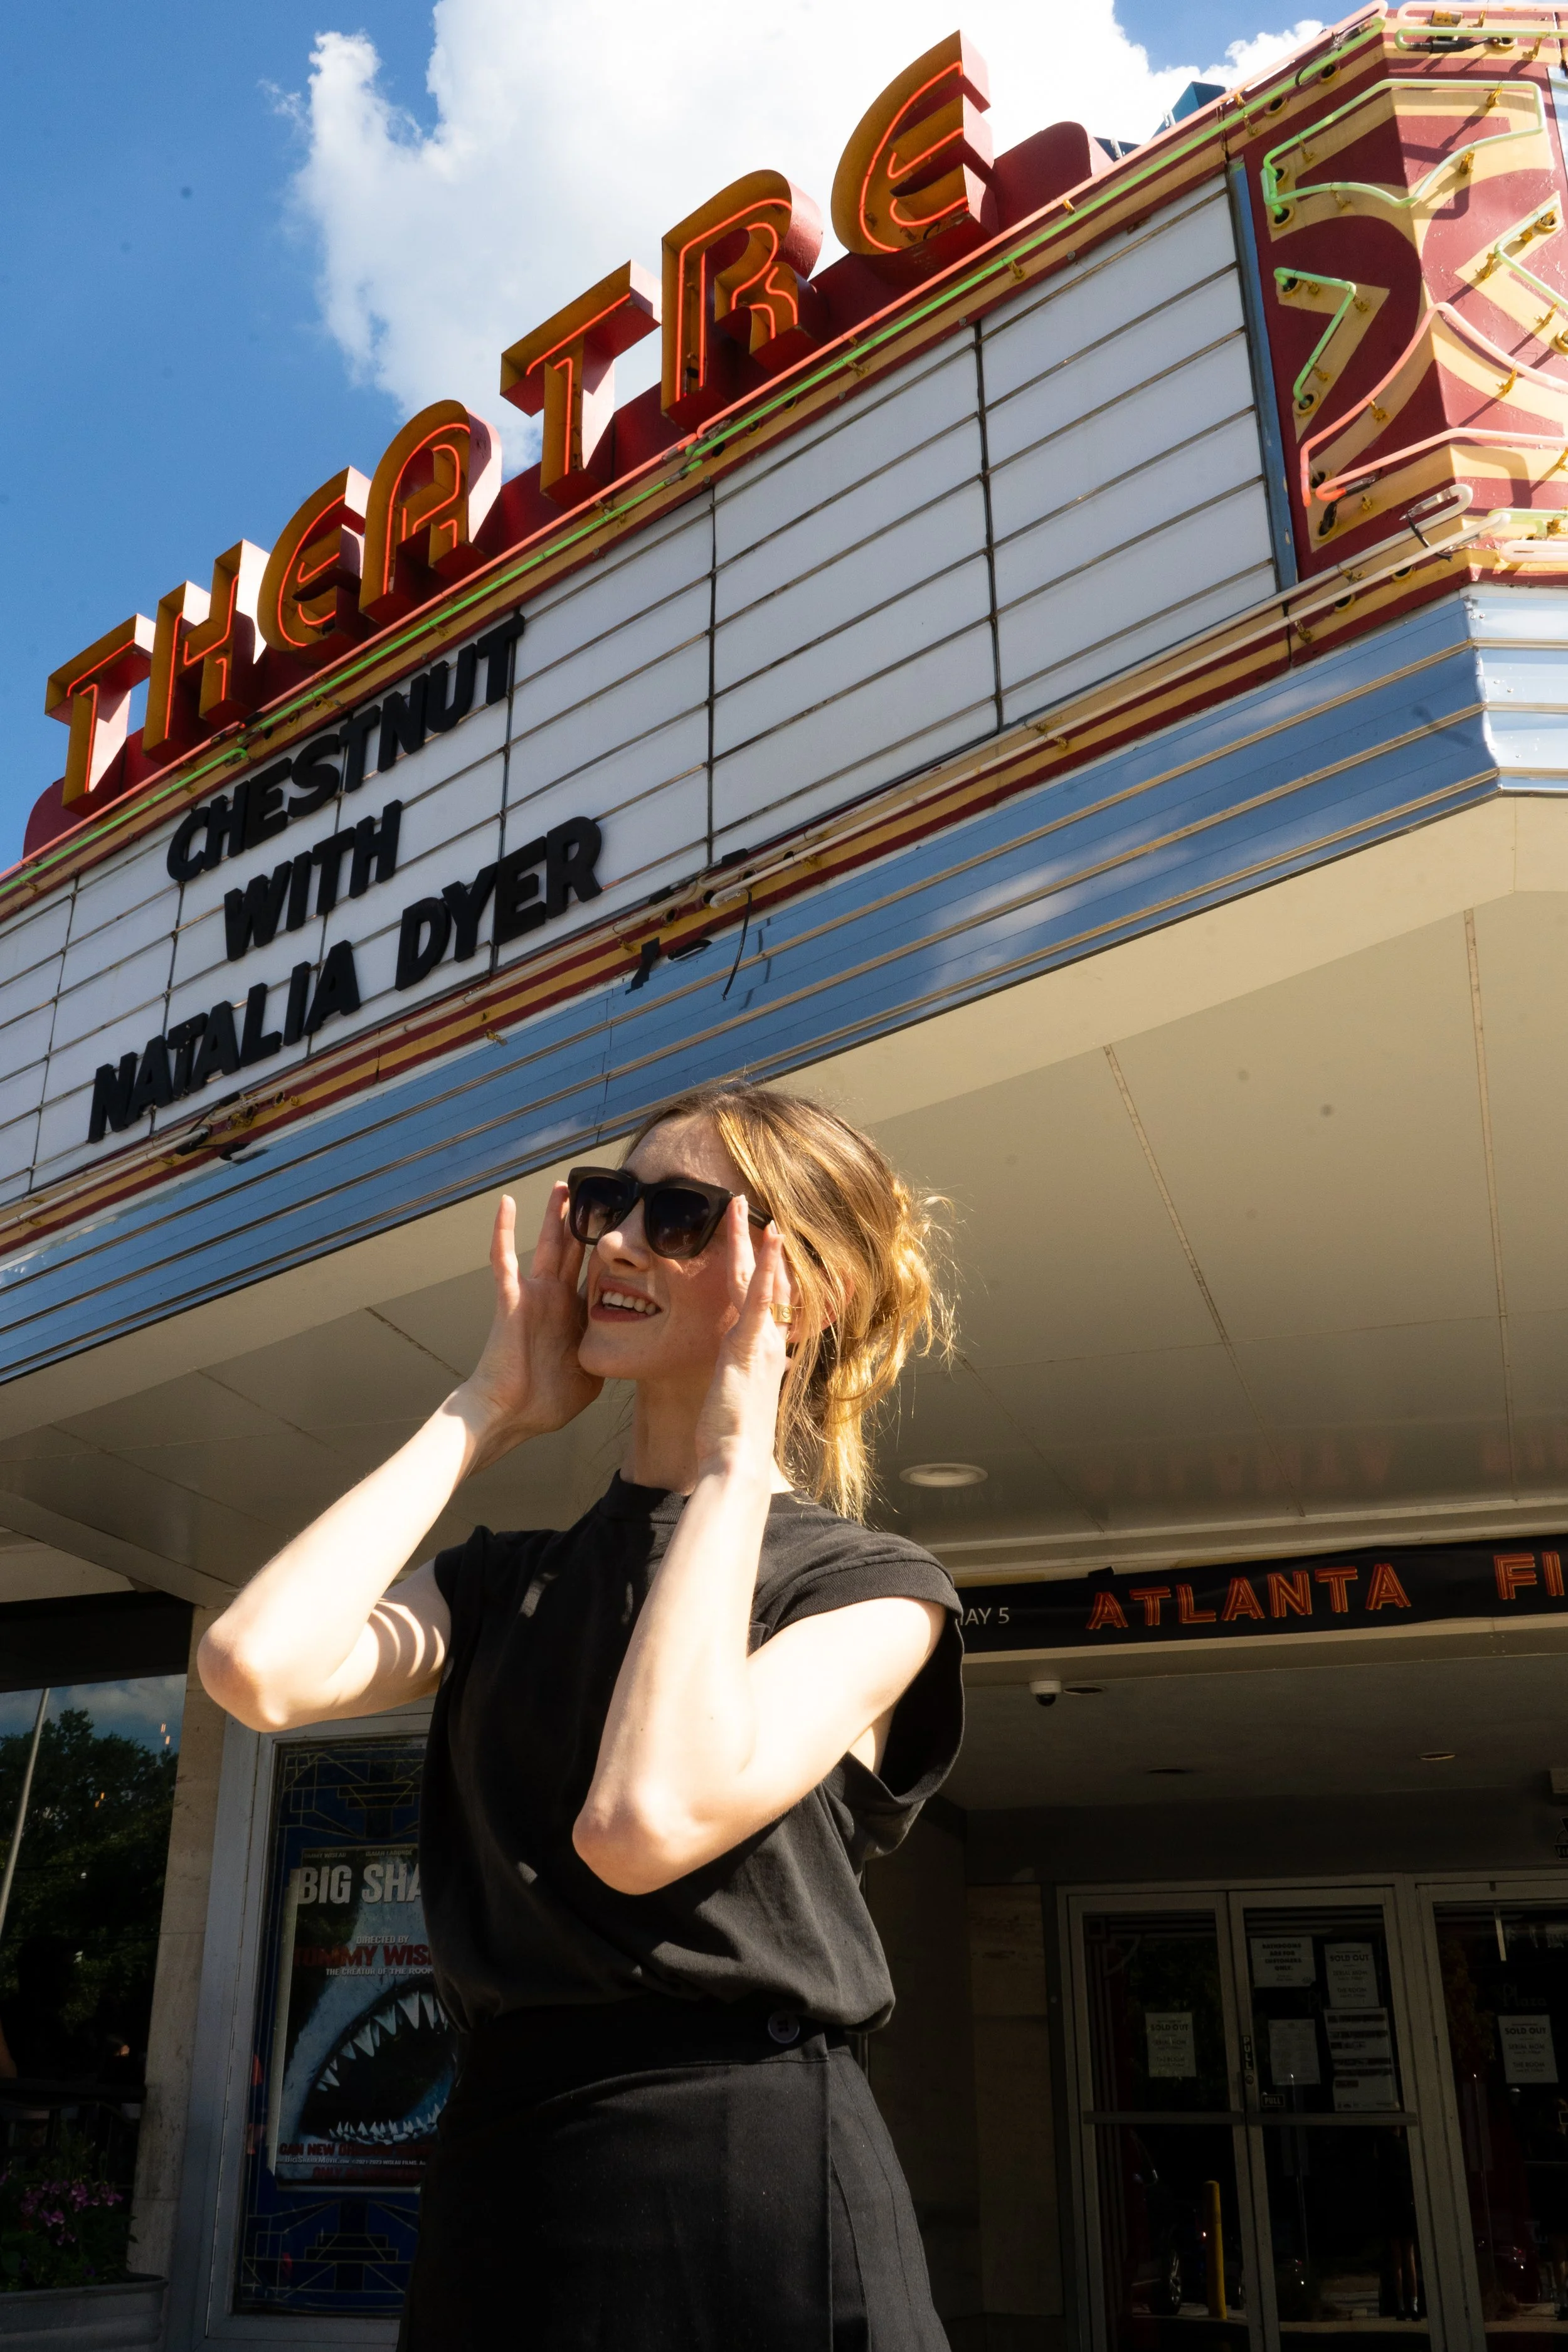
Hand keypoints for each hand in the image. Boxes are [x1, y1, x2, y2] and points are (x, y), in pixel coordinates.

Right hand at [456, 1187, 602, 1468]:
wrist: (509, 1415)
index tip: (631, 1230)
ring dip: (554, 1215)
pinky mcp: (512, 1298)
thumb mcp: (589, 1378)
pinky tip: (506, 1203)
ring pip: (548, 1246)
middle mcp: (556, 1299)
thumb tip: (630, 1355)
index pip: (598, 1276)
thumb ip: (606, 1357)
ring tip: (563, 1185)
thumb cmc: (545, 1402)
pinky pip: (505, 1259)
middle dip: (586, 1223)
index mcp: (576, 1316)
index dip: (612, 1255)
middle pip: (576, 1252)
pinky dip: (504, 1231)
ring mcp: (533, 1295)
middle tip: (599, 1192)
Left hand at [692, 1202, 794, 1484]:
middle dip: (765, 1247)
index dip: (772, 1272)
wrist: (738, 1460)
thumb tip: (744, 1373)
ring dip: (757, 1241)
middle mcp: (772, 1342)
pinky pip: (761, 1296)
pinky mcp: (752, 1345)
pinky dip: (767, 1264)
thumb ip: (741, 1378)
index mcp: (765, 1353)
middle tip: (763, 1213)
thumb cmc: (731, 1436)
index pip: (771, 1303)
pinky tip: (769, 1236)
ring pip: (766, 1280)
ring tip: (748, 1207)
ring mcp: (765, 1341)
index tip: (774, 1245)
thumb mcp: (737, 1398)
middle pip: (771, 1283)